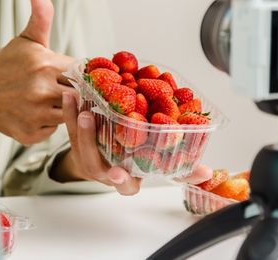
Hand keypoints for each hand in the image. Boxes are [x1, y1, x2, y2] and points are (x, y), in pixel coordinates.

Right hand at [0, 0, 73, 144]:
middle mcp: (42, 90)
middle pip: (81, 95)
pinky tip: (38, 114)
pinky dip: (49, 124)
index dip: (84, 75)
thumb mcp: (26, 40)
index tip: (77, 75)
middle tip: (65, 90)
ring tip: (51, 100)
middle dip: (78, 93)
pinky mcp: (30, 134)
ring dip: (65, 109)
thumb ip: (41, 16)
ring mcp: (36, 114)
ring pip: (70, 114)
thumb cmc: (5, 65)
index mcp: (46, 65)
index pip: (85, 73)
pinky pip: (54, 131)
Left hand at [53, 92, 212, 194]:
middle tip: (89, 118)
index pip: (124, 186)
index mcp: (126, 180)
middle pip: (92, 161)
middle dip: (89, 139)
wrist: (111, 162)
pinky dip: (69, 110)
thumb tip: (208, 172)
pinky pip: (69, 128)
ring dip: (75, 119)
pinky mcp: (77, 144)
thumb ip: (184, 171)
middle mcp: (105, 172)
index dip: (121, 181)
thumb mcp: (162, 169)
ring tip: (78, 98)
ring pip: (78, 143)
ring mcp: (89, 159)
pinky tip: (71, 92)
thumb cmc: (139, 163)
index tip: (119, 173)